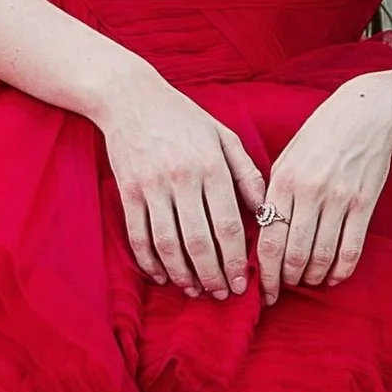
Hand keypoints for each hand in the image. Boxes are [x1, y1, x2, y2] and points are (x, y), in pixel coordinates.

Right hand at [96, 67, 265, 296]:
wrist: (131, 97)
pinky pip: (138, 235)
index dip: (235, 259)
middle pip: (198, 241)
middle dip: (212, 275)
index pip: (227, 224)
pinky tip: (162, 275)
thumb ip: (246, 173)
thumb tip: (264, 212)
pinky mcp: (127, 191)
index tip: (243, 282)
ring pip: (167, 243)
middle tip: (223, 294)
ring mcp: (152, 186)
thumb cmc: (183, 117)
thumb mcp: (223, 136)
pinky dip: (149, 261)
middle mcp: (182, 178)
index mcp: (211, 165)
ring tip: (194, 290)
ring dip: (182, 273)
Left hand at [257, 73, 391, 303]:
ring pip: (322, 255)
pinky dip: (341, 270)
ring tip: (307, 282)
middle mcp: (309, 192)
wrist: (365, 116)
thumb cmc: (318, 138)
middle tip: (284, 289)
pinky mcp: (364, 203)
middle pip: (294, 253)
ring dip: (312, 277)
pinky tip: (333, 277)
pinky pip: (351, 248)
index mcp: (283, 181)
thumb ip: (271, 195)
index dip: (264, 273)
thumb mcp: (285, 159)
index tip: (262, 291)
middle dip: (286, 280)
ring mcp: (339, 198)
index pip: (269, 239)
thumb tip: (258, 236)